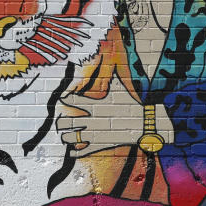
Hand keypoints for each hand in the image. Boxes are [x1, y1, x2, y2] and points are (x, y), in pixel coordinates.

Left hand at [56, 76, 173, 157]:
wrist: (146, 124)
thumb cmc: (133, 104)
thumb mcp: (121, 88)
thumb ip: (112, 74)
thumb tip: (111, 53)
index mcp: (96, 104)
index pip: (71, 100)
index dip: (64, 99)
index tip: (62, 99)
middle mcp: (92, 119)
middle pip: (66, 121)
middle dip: (61, 121)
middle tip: (60, 121)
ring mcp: (96, 133)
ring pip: (70, 137)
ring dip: (65, 136)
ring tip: (65, 135)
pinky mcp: (100, 145)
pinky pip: (81, 151)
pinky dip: (74, 152)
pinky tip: (70, 151)